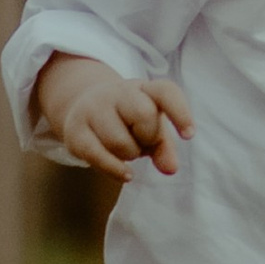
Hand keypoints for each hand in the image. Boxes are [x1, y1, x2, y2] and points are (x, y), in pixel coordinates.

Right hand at [34, 52, 194, 176]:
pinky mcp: (75, 131)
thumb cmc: (127, 120)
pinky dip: (115, 169)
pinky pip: (98, 155)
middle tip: (142, 141)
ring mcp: (94, 109)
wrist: (84, 106)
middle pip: (143, 114)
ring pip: (120, 140)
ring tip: (126, 149)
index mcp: (143, 88)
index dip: (179, 112)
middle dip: (148, 136)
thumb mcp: (150, 128)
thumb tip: (170, 169)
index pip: (165, 91)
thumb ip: (164, 147)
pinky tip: (126, 175)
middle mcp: (117, 92)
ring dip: (130, 154)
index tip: (189, 136)